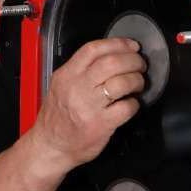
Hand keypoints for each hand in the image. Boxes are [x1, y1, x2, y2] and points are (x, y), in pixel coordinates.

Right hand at [34, 37, 145, 169]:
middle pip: (111, 62)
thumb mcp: (60, 86)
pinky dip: (134, 103)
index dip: (117, 44)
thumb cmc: (57, 118)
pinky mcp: (101, 124)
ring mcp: (89, 106)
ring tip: (137, 84)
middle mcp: (76, 88)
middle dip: (133, 60)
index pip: (93, 50)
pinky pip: (127, 107)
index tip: (131, 46)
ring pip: (122, 82)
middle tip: (139, 65)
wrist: (51, 146)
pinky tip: (130, 104)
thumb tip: (112, 56)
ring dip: (137, 80)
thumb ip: (81, 71)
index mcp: (66, 75)